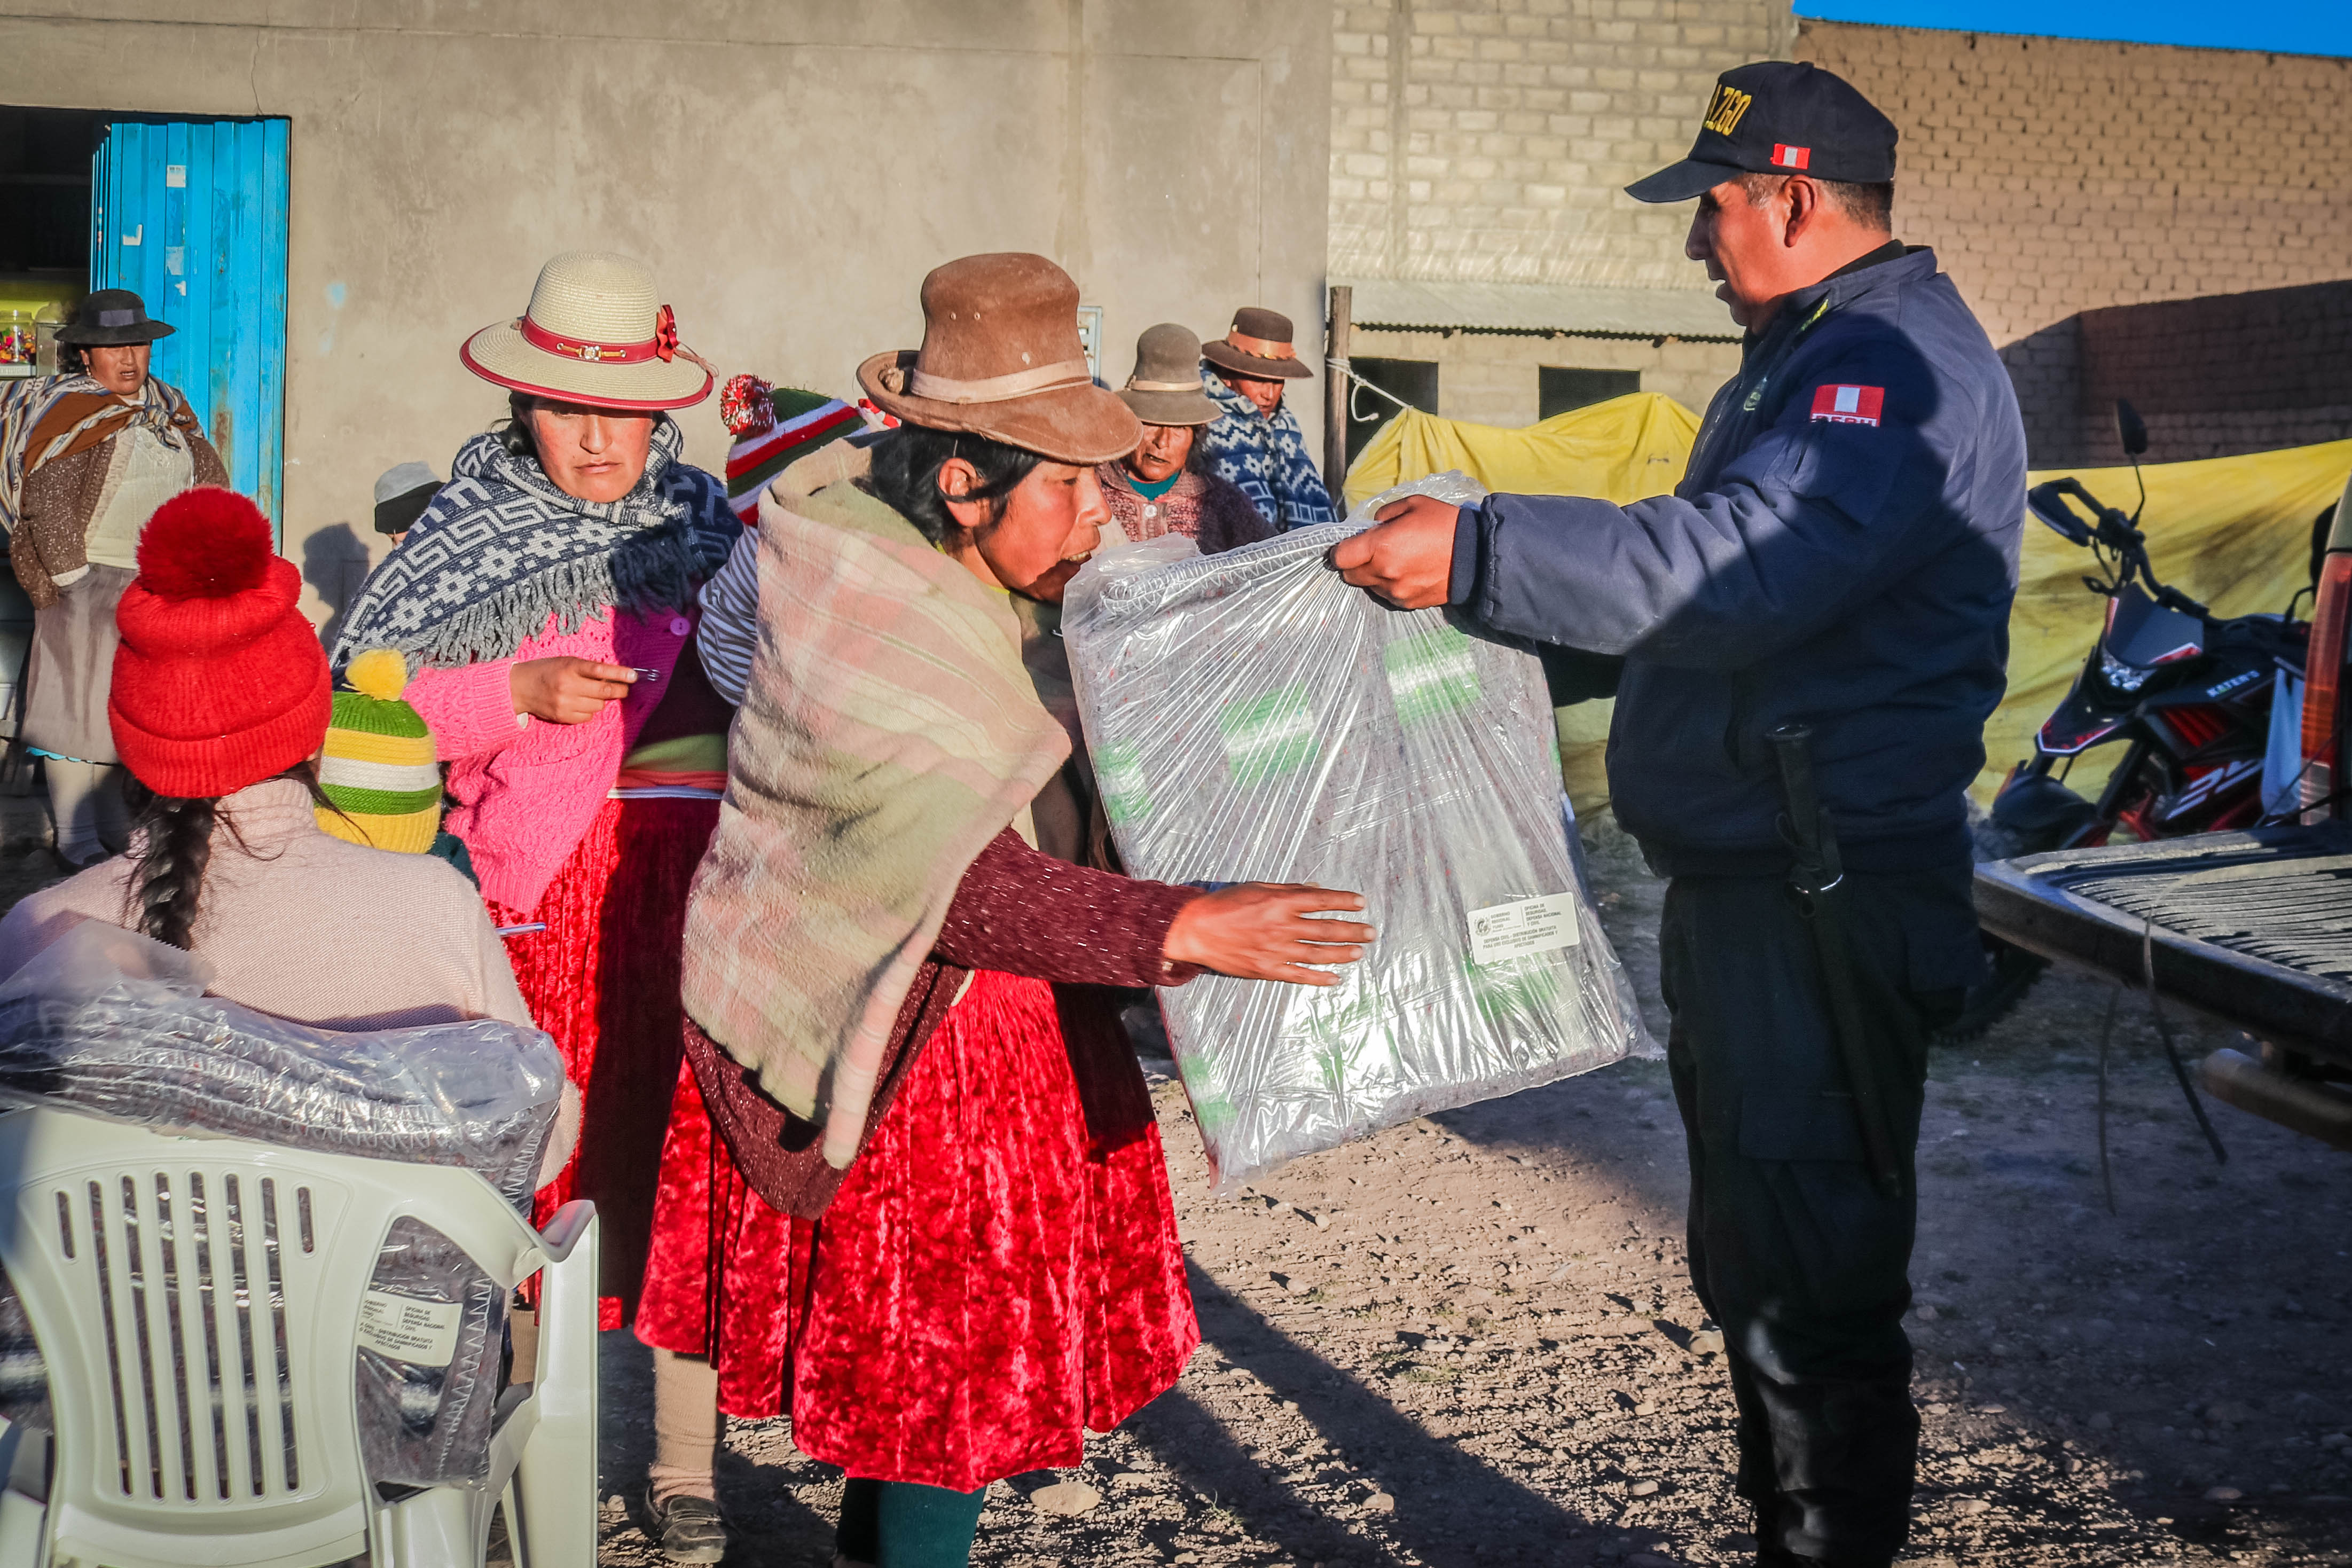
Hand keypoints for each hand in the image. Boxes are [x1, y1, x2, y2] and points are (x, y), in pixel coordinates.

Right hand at [510, 657, 635, 723]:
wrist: (519, 687)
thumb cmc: (546, 671)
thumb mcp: (566, 662)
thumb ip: (587, 669)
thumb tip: (616, 677)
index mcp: (570, 667)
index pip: (600, 670)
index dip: (620, 674)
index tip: (634, 676)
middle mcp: (568, 685)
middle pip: (604, 691)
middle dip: (620, 690)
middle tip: (624, 689)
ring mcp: (565, 703)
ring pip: (598, 706)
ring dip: (600, 700)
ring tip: (591, 694)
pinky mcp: (562, 717)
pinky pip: (588, 717)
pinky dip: (589, 711)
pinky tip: (580, 704)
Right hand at [1161, 884, 1375, 986]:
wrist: (1195, 930)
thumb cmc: (1224, 904)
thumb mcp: (1257, 887)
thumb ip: (1288, 890)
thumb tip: (1316, 890)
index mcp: (1280, 902)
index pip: (1322, 900)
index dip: (1344, 901)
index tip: (1361, 902)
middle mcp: (1282, 926)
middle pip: (1327, 929)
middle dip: (1353, 930)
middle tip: (1371, 932)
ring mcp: (1276, 950)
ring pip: (1318, 953)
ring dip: (1343, 953)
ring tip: (1360, 952)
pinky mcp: (1267, 968)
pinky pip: (1300, 975)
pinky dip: (1319, 978)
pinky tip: (1335, 978)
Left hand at [1330, 494, 1460, 609]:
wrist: (1477, 557)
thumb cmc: (1444, 524)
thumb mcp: (1413, 504)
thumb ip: (1384, 514)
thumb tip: (1372, 527)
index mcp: (1380, 547)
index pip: (1340, 557)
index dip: (1338, 552)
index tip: (1345, 547)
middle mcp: (1383, 573)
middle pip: (1349, 575)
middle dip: (1354, 563)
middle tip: (1369, 552)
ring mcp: (1395, 592)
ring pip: (1368, 586)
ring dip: (1372, 575)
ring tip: (1394, 561)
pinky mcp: (1407, 604)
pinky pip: (1387, 595)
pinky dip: (1389, 585)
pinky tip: (1406, 573)